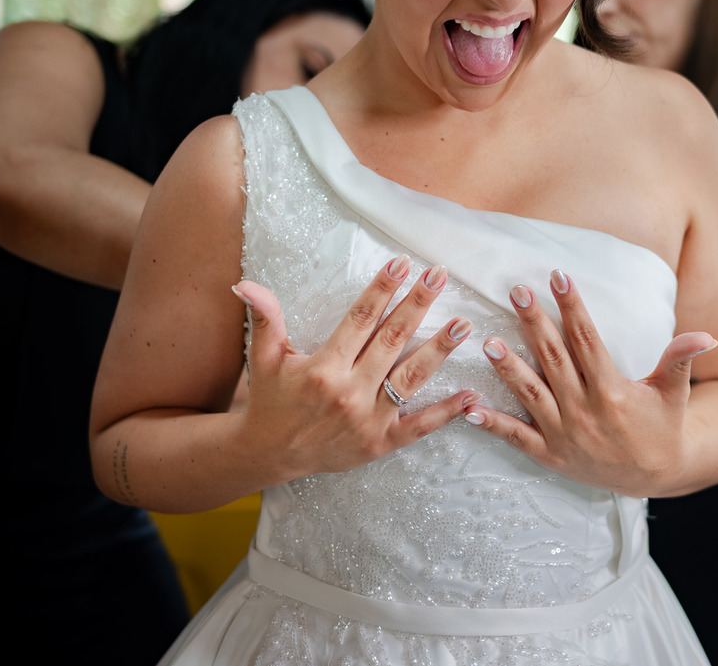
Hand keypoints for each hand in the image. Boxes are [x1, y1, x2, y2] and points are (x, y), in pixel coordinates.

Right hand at [232, 255, 474, 479]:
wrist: (270, 455)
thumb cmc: (271, 400)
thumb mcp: (264, 358)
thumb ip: (264, 319)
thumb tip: (245, 283)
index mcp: (323, 369)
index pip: (361, 320)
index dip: (383, 289)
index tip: (403, 263)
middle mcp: (349, 392)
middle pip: (392, 340)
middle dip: (417, 305)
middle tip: (440, 275)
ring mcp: (369, 420)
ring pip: (411, 377)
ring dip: (440, 349)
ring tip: (464, 325)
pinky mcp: (382, 443)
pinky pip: (420, 426)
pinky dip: (447, 412)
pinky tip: (472, 394)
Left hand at [464, 269, 716, 496]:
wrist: (654, 477)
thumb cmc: (663, 426)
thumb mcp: (675, 392)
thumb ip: (681, 359)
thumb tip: (707, 336)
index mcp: (612, 391)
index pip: (587, 340)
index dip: (572, 306)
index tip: (558, 276)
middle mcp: (584, 411)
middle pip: (554, 359)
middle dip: (534, 323)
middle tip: (516, 291)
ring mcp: (564, 434)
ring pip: (531, 394)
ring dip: (508, 369)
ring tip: (487, 343)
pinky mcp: (550, 454)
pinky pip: (517, 437)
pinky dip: (493, 424)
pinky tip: (469, 409)